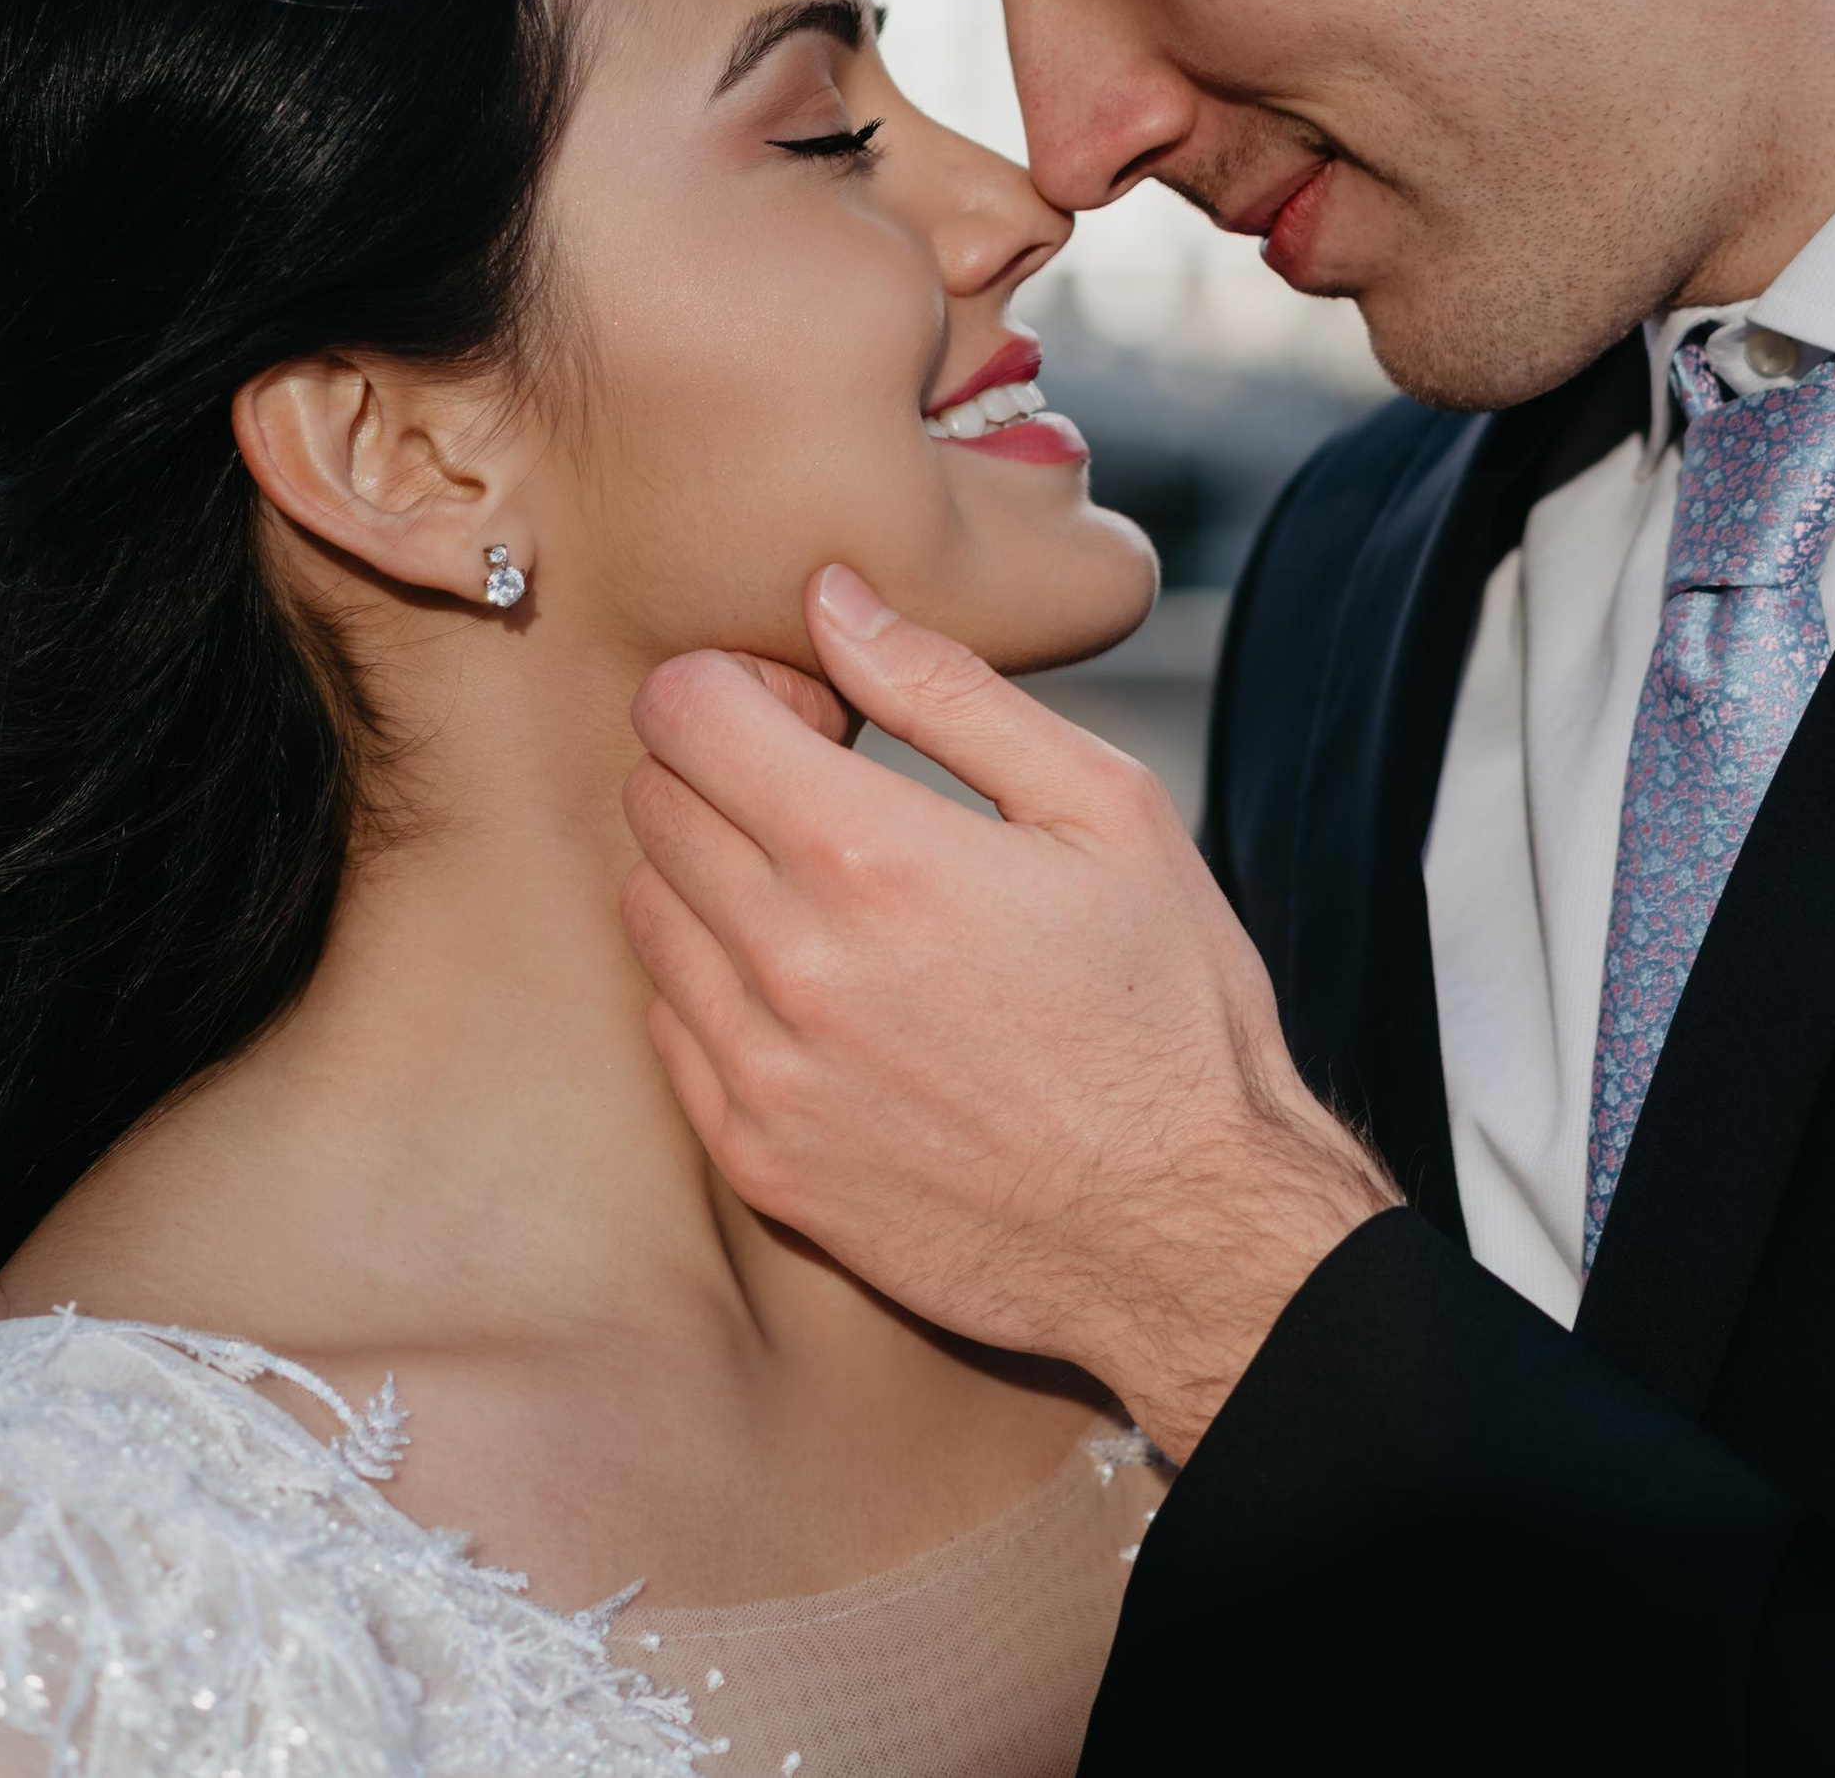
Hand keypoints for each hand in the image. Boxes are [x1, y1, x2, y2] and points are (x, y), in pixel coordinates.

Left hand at [620, 564, 1395, 1456]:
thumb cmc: (1169, 1010)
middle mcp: (790, 965)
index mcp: (870, 856)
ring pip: (647, 910)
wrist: (1188, 1236)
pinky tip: (815, 982)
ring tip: (821, 886)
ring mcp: (763, 1076)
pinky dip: (714, 980)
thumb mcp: (1106, 807)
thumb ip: (948, 688)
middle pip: (654, 801)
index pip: (684, 713)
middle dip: (719, 763)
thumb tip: (828, 598)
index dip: (737, 681)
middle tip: (821, 783)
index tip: (809, 706)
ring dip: (708, 870)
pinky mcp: (760, 1162)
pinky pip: (670, 1027)